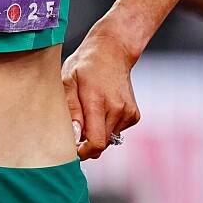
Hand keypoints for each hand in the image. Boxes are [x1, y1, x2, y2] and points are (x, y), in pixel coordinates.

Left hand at [62, 28, 139, 159]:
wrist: (112, 50)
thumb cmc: (85, 65)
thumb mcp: (68, 81)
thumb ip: (70, 109)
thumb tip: (74, 134)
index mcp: (97, 101)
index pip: (95, 143)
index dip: (83, 151)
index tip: (73, 148)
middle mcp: (117, 109)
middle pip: (102, 144)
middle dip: (87, 142)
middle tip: (77, 125)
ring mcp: (128, 113)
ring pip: (109, 138)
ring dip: (97, 132)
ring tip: (90, 110)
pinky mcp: (134, 115)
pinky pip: (117, 131)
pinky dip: (107, 126)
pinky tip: (103, 108)